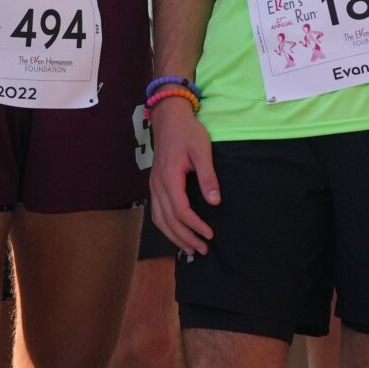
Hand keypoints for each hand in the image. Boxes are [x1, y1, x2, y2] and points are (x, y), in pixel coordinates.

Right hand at [146, 97, 217, 254]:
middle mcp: (158, 185)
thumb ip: (208, 177)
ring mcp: (153, 185)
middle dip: (185, 238)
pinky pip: (156, 212)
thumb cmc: (187, 132)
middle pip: (168, 220)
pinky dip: (166, 226)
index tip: (210, 234)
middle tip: (202, 250)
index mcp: (169, 177)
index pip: (181, 210)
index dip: (195, 226)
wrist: (168, 117)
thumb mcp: (202, 150)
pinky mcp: (155, 184)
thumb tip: (215, 201)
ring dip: (174, 236)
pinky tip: (176, 233)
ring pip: (159, 219)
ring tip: (190, 248)